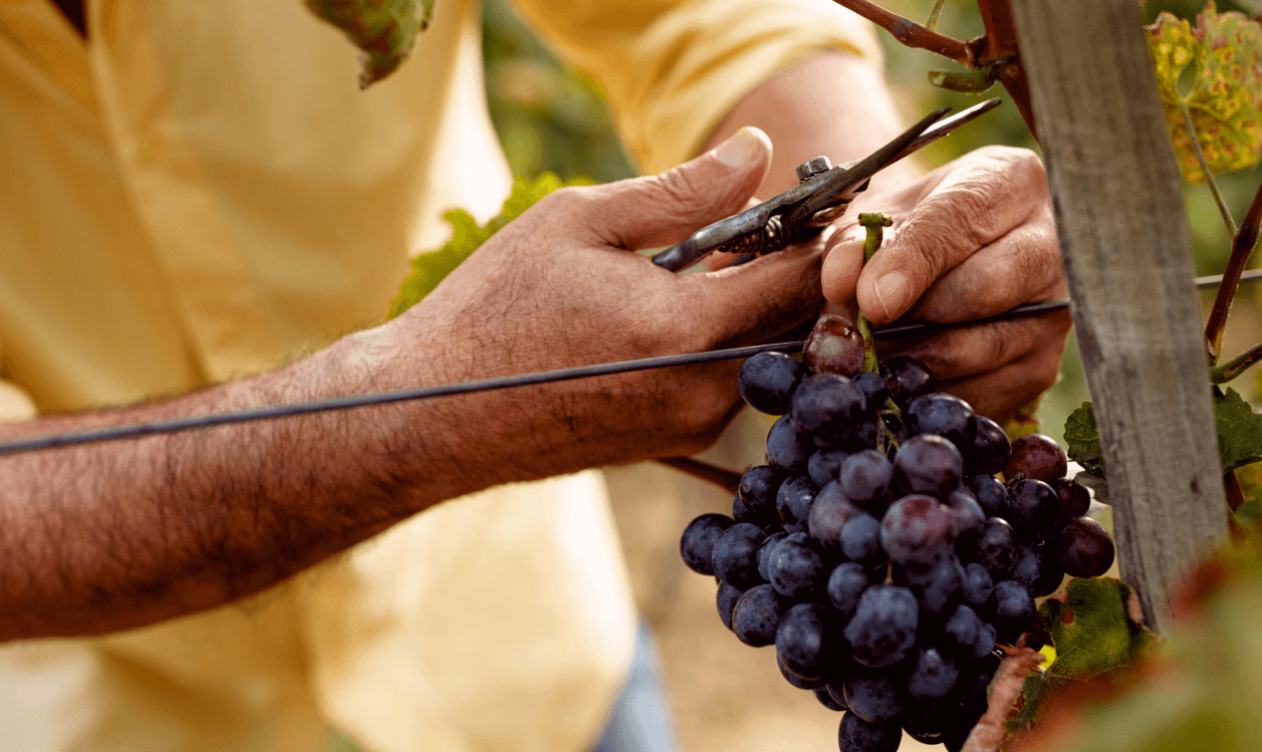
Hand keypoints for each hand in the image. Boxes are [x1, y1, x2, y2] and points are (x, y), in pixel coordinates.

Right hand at [381, 127, 822, 483]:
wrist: (436, 411)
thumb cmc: (494, 308)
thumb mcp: (578, 222)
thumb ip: (681, 191)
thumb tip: (756, 152)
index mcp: (683, 331)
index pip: (800, 279)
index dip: (824, 236)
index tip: (826, 202)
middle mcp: (703, 392)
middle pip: (796, 323)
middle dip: (794, 270)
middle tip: (765, 225)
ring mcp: (694, 427)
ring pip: (766, 354)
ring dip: (754, 307)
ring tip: (708, 264)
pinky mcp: (678, 444)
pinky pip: (731, 382)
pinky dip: (724, 342)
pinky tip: (676, 310)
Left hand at [819, 146, 1068, 419]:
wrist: (947, 261)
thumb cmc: (909, 230)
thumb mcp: (875, 221)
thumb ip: (853, 245)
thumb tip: (843, 285)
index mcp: (1009, 181)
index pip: (961, 221)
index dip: (911, 264)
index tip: (871, 301)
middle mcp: (1050, 241)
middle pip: (983, 289)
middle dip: (914, 316)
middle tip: (862, 332)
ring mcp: (1055, 308)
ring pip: (984, 347)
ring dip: (915, 360)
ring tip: (871, 355)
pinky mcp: (1043, 365)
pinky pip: (984, 393)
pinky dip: (932, 394)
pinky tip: (901, 380)